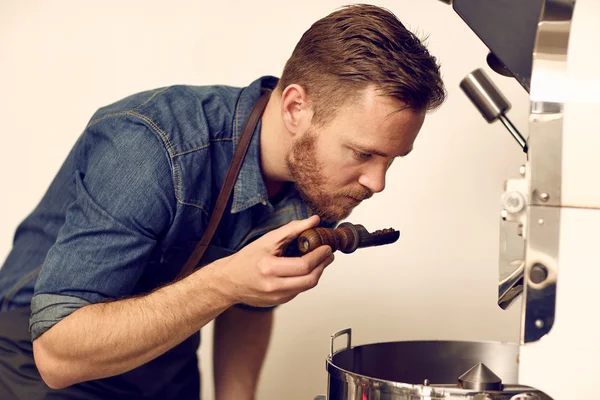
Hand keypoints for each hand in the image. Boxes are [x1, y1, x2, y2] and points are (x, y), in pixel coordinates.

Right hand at [210, 215, 334, 306]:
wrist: (228, 281)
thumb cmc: (246, 259)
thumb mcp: (267, 240)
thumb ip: (292, 229)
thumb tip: (314, 220)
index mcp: (269, 269)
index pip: (303, 266)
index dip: (319, 256)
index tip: (327, 247)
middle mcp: (273, 286)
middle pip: (309, 279)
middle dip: (323, 265)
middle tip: (329, 254)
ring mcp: (276, 297)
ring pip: (306, 287)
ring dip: (317, 273)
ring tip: (321, 260)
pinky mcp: (278, 302)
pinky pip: (298, 291)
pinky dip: (306, 279)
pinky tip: (307, 270)